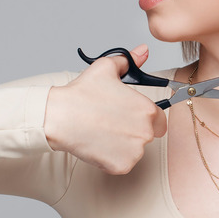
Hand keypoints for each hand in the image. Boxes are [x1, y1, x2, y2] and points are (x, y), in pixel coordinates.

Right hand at [43, 44, 166, 173]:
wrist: (59, 117)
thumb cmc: (82, 94)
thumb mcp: (106, 68)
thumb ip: (129, 60)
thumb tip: (143, 51)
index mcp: (147, 110)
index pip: (158, 119)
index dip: (144, 117)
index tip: (129, 116)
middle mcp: (145, 132)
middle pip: (148, 135)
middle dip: (134, 131)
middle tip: (113, 124)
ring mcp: (134, 152)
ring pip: (135, 151)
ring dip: (123, 145)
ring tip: (103, 132)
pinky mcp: (121, 166)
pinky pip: (122, 163)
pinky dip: (112, 158)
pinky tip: (98, 144)